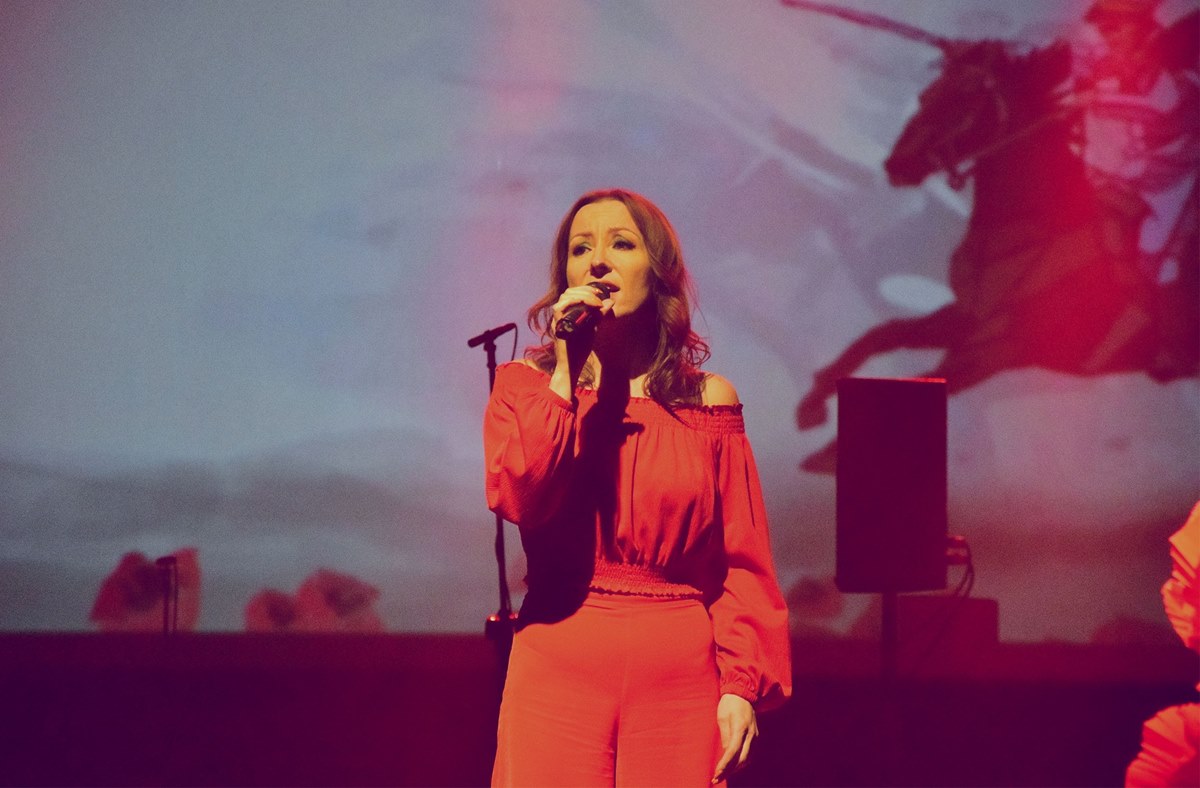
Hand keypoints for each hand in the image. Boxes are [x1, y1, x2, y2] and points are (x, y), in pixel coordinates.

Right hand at [548, 282, 616, 398]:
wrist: (572, 365)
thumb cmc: (580, 349)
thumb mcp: (592, 328)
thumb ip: (599, 314)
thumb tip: (610, 301)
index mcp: (568, 312)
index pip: (575, 293)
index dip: (588, 288)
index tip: (602, 292)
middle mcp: (561, 314)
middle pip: (569, 292)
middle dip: (586, 290)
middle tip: (600, 296)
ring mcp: (557, 319)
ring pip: (565, 296)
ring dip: (583, 296)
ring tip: (596, 303)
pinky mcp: (557, 325)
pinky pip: (561, 307)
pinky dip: (575, 302)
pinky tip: (589, 306)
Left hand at [712, 693, 756, 783]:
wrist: (743, 693)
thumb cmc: (729, 704)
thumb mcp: (722, 717)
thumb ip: (725, 736)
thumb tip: (725, 754)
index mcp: (741, 727)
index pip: (733, 751)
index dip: (725, 764)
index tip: (716, 773)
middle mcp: (751, 734)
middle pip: (742, 759)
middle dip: (729, 771)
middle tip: (717, 779)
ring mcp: (755, 736)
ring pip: (747, 759)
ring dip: (735, 768)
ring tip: (722, 775)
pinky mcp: (756, 737)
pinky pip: (750, 753)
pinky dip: (741, 762)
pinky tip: (732, 766)